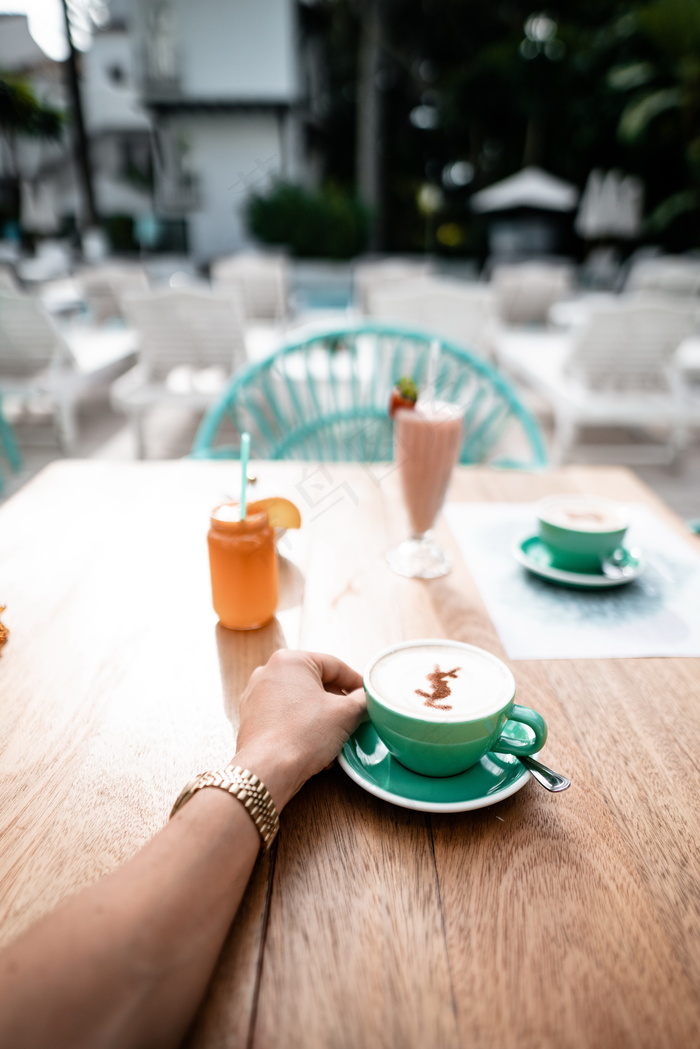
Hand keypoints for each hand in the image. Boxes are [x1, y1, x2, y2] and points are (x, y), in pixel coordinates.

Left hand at [233, 649, 365, 809]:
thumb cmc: (303, 736)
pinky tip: (317, 747)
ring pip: (301, 701)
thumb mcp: (346, 714)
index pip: (334, 665)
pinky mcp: (251, 718)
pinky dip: (303, 727)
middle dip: (338, 703)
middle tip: (355, 718)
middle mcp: (268, 671)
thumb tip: (366, 698)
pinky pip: (285, 716)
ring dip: (322, 718)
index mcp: (290, 660)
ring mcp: (256, 695)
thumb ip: (362, 700)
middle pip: (316, 683)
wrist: (267, 771)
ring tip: (337, 738)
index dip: (356, 681)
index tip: (369, 695)